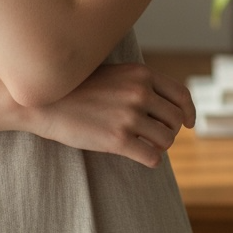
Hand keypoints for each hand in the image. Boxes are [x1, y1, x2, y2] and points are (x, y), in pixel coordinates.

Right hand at [24, 62, 195, 167]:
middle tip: (153, 136)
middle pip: (176, 121)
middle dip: (168, 131)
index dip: (189, 112)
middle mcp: (139, 92)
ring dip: (158, 146)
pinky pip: (153, 158)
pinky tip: (135, 153)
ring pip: (167, 141)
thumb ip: (138, 83)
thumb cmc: (76, 88)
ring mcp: (130, 116)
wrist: (43, 99)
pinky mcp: (118, 140)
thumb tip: (162, 104)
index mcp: (140, 74)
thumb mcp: (112, 73)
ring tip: (141, 143)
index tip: (189, 124)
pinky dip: (149, 159)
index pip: (181, 95)